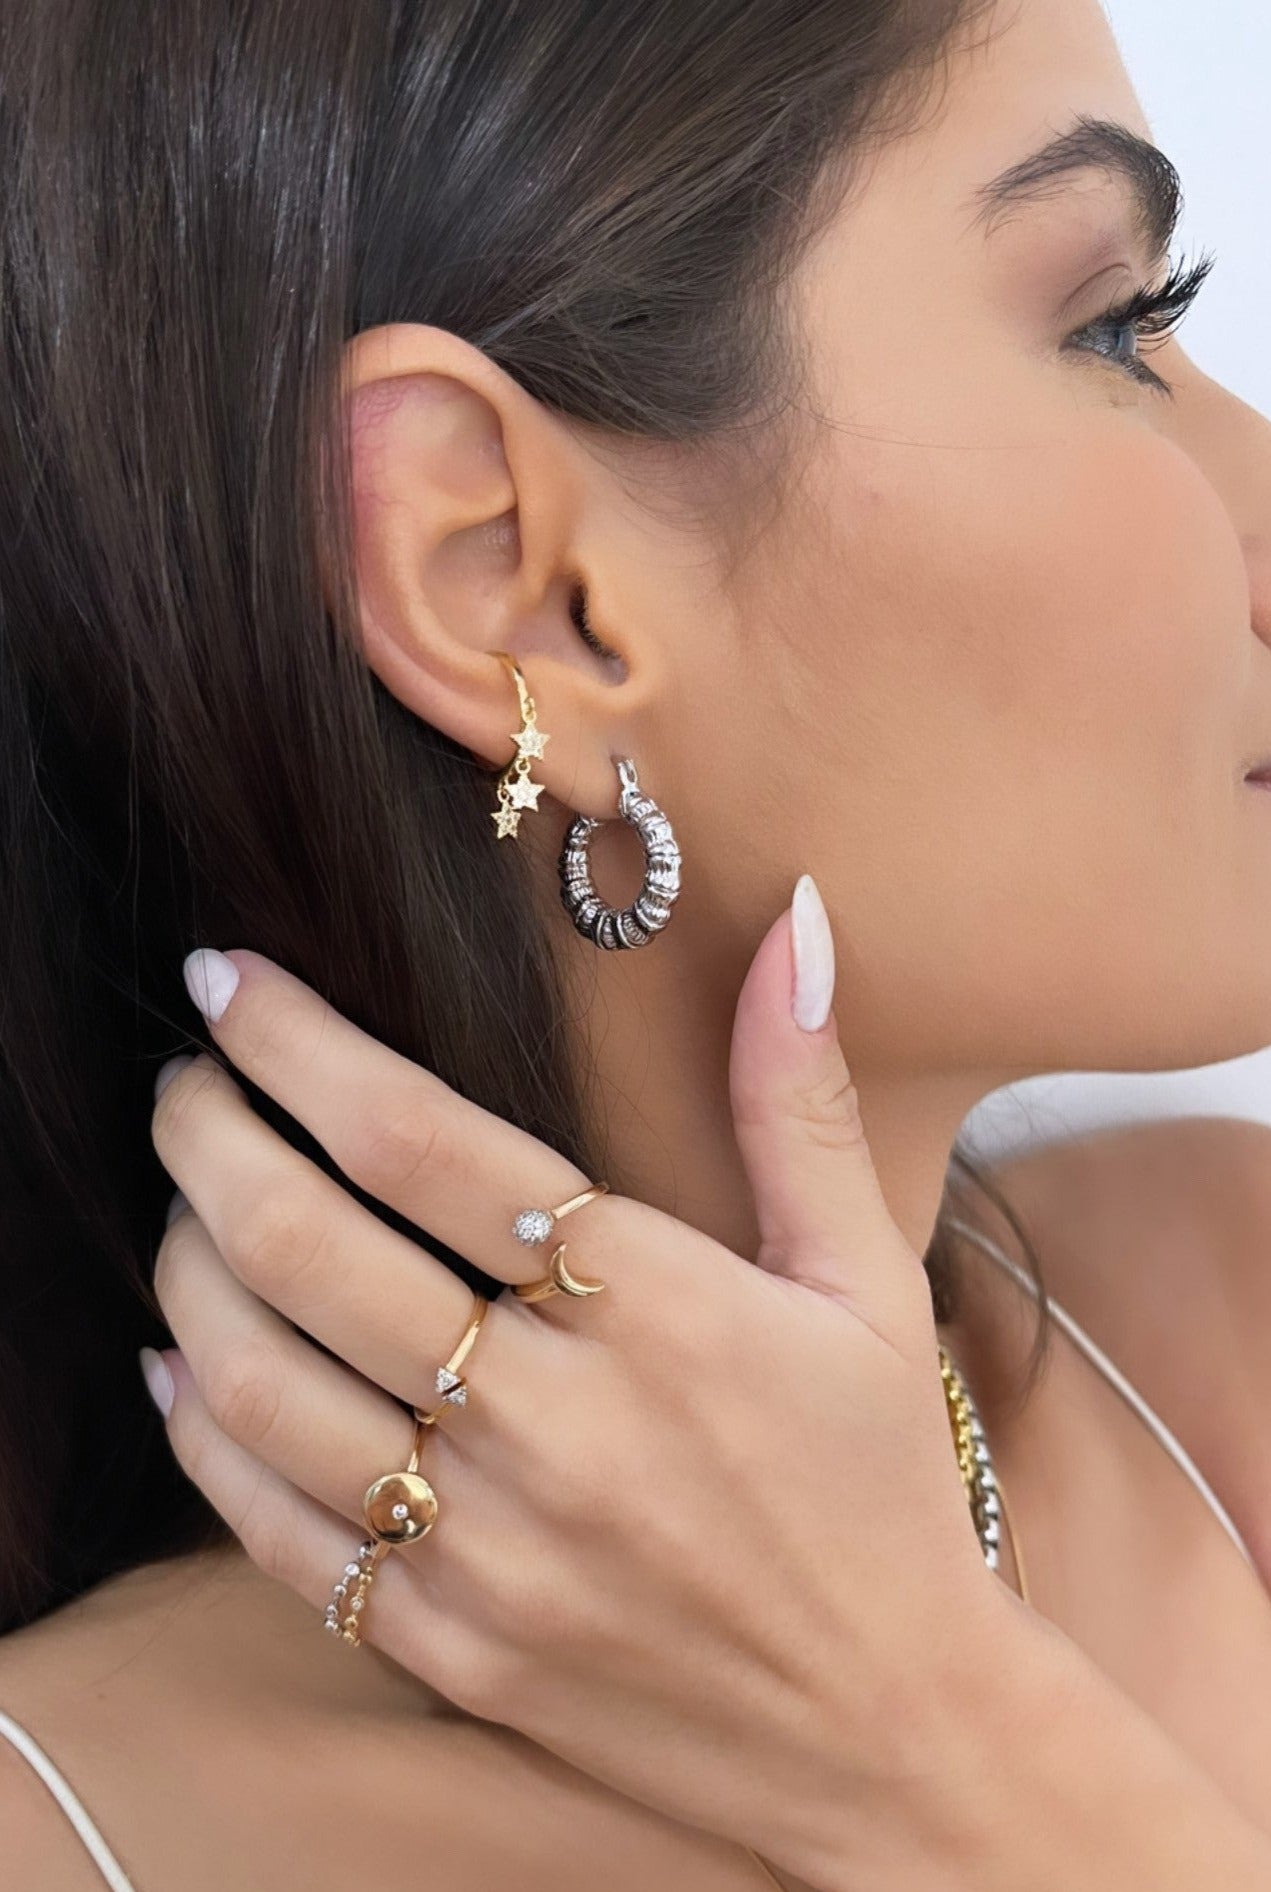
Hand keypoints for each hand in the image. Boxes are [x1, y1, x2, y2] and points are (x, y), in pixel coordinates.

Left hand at [146, 883, 1020, 1887]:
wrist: (890, 1727)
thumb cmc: (875, 1484)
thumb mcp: (866, 1278)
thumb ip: (800, 1100)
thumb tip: (796, 922)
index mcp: (655, 1305)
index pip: (418, 1142)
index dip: (298, 1045)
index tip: (231, 983)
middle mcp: (552, 1421)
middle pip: (308, 1246)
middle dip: (206, 1138)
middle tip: (179, 1084)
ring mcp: (488, 1546)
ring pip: (265, 1383)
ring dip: (187, 1271)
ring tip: (180, 1205)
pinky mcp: (450, 1647)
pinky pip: (276, 1531)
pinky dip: (201, 1436)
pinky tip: (177, 1368)